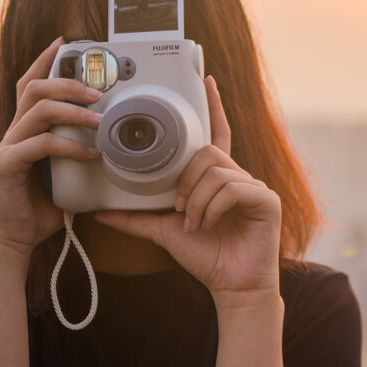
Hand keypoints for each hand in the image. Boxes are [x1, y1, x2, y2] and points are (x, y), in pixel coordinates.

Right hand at [0, 37, 103, 262]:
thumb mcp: (64, 173)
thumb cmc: (39, 207)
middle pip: (33, 89)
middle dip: (67, 82)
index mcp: (25, 129)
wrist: (14, 239)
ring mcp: (8, 148)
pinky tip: (90, 155)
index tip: (64, 43)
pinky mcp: (8, 167)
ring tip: (100, 121)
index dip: (44, 61)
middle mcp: (14, 132)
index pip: (30, 85)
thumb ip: (77, 152)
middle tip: (97, 92)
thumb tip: (110, 142)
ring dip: (73, 111)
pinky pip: (40, 146)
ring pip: (38, 111)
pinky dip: (69, 147)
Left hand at [94, 76, 282, 303]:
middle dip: (186, 181)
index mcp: (219, 179)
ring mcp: (256, 187)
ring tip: (192, 223)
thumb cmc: (205, 257)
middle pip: (207, 153)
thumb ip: (135, 218)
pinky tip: (206, 226)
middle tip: (179, 210)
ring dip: (196, 200)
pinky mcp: (266, 200)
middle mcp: (240, 177)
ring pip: (215, 170)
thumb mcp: (163, 232)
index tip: (206, 80)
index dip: (212, 107)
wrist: (231, 287)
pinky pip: (230, 189)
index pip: (216, 134)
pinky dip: (211, 209)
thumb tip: (100, 211)